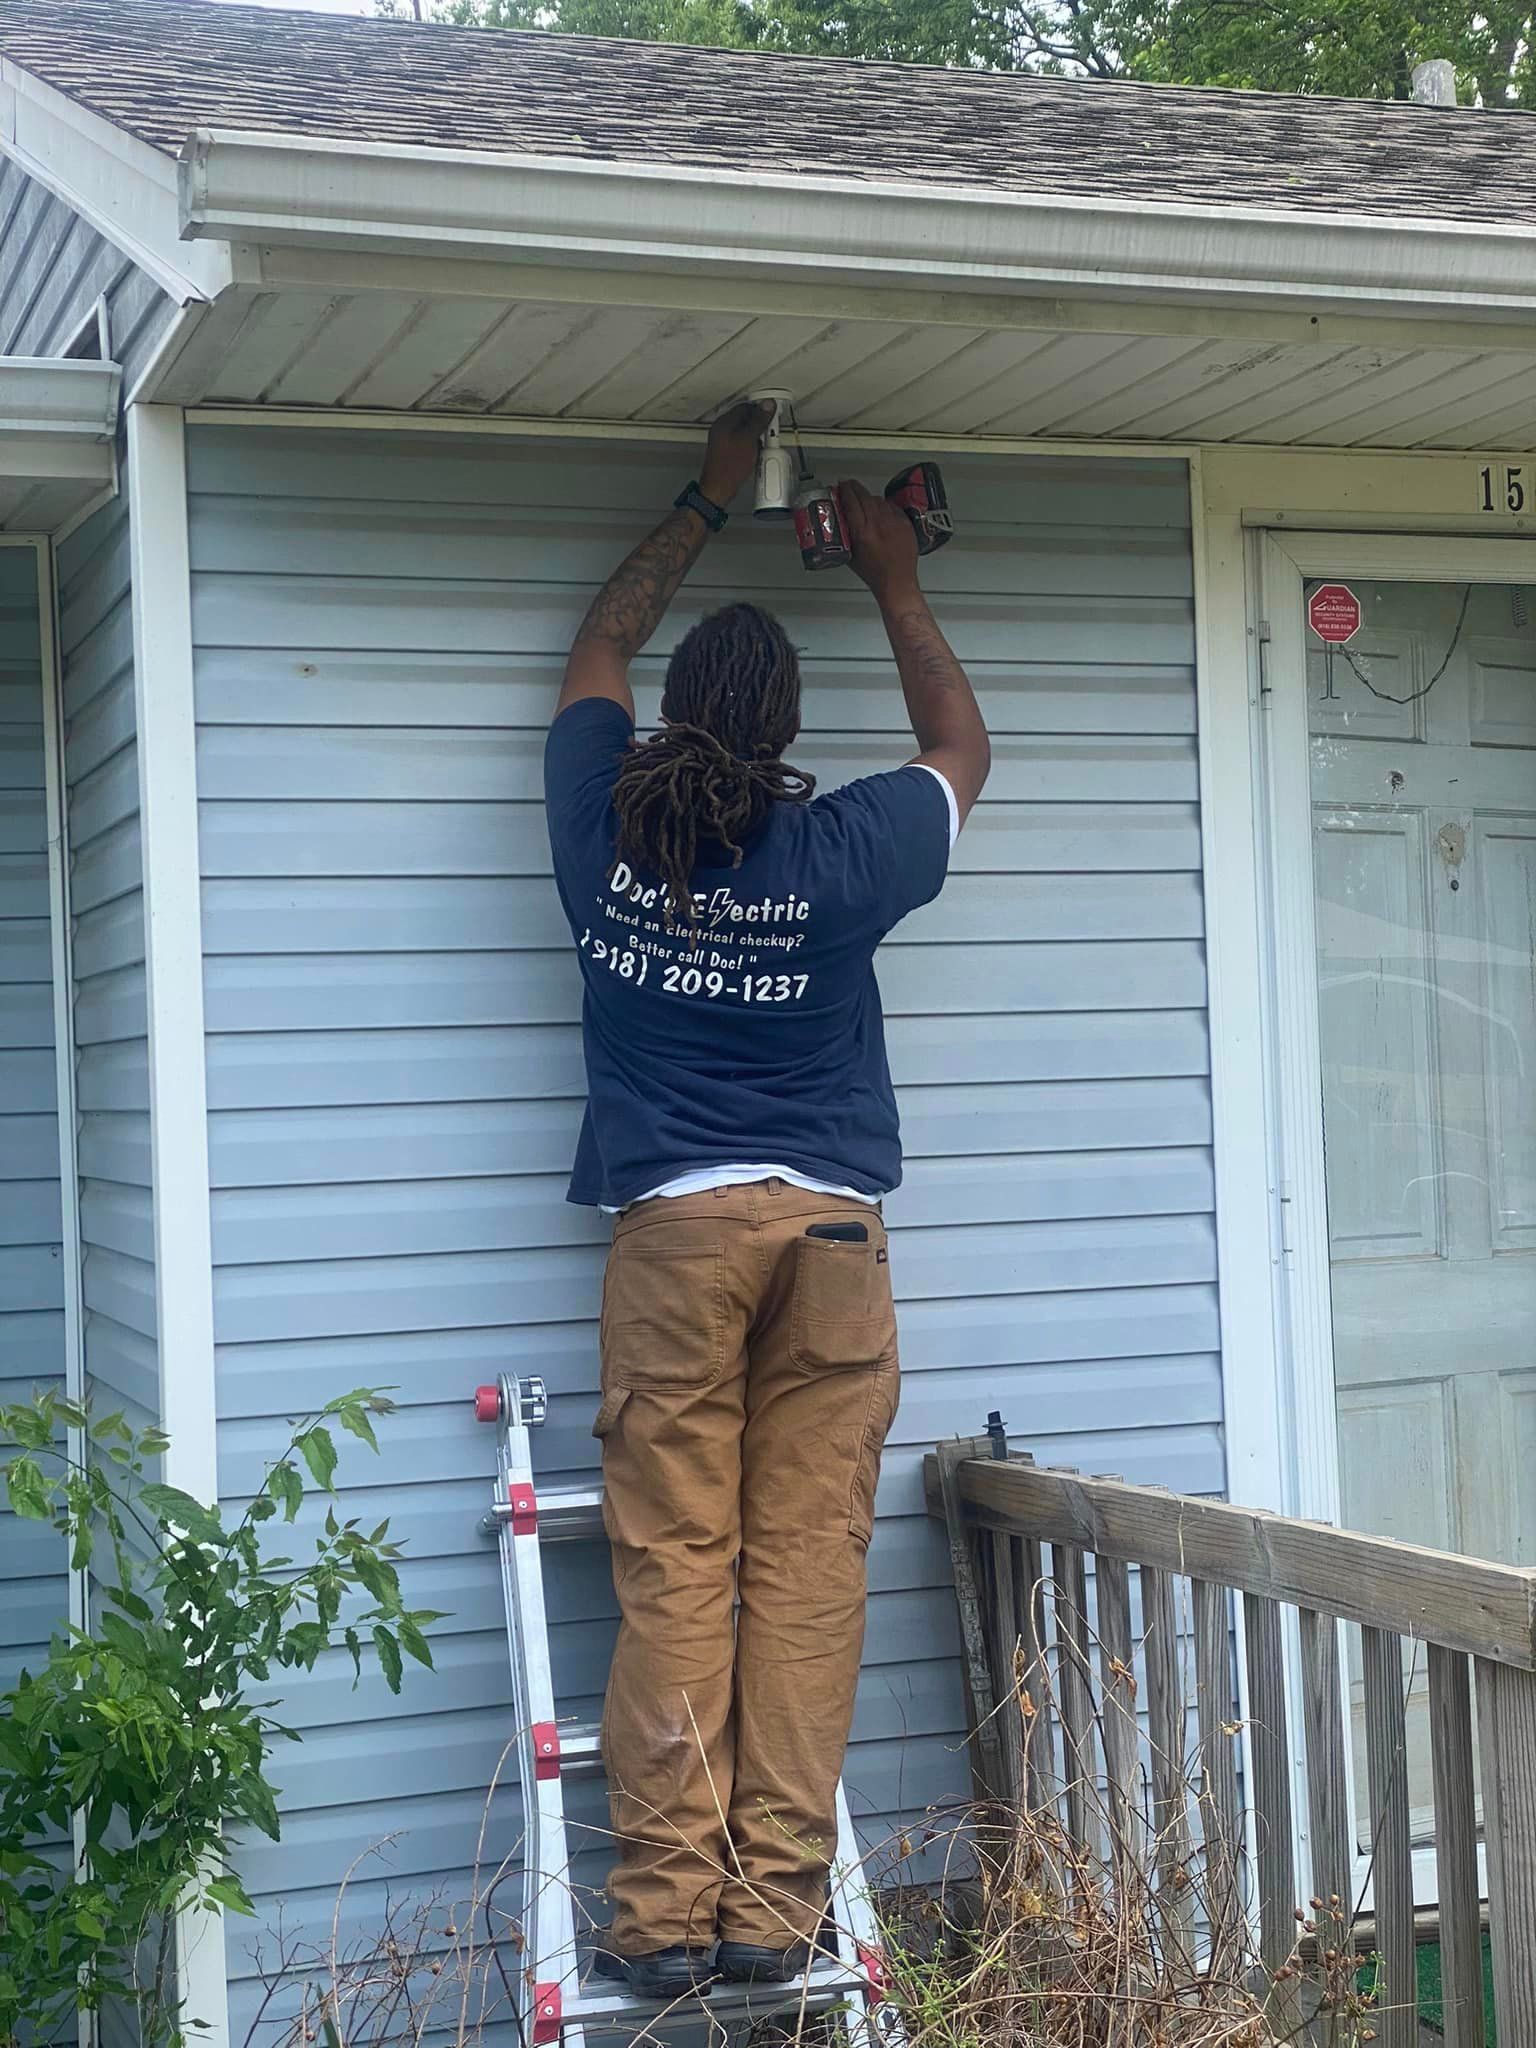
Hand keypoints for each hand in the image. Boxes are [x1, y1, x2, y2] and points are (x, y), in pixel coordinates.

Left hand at [699, 399, 773, 506]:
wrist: (719, 489)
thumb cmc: (729, 466)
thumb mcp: (748, 440)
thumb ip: (758, 421)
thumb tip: (767, 405)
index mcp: (725, 422)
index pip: (745, 406)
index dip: (760, 409)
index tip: (772, 414)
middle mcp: (722, 429)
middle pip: (745, 418)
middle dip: (759, 424)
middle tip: (769, 431)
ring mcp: (724, 441)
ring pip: (745, 431)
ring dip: (756, 435)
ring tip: (763, 444)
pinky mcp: (728, 452)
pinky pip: (743, 442)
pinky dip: (752, 445)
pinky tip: (756, 453)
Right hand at [840, 478, 920, 601]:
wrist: (897, 582)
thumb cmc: (875, 574)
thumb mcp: (851, 555)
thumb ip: (846, 536)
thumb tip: (839, 521)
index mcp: (862, 533)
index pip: (851, 502)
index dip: (844, 490)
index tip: (841, 485)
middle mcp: (878, 525)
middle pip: (864, 496)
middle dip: (855, 488)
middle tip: (849, 485)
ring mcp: (894, 523)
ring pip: (878, 499)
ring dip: (869, 496)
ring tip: (864, 499)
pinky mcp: (905, 523)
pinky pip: (892, 506)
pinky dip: (884, 505)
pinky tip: (880, 509)